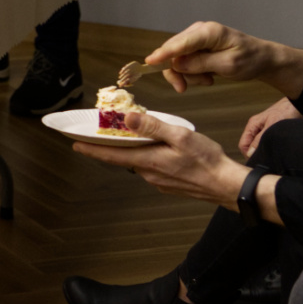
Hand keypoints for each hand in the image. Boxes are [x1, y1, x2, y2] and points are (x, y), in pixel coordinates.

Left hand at [73, 107, 251, 208]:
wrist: (227, 185)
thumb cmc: (207, 160)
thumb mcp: (180, 136)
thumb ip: (152, 126)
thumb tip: (126, 118)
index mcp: (149, 161)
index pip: (112, 155)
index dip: (92, 149)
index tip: (75, 145)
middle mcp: (149, 173)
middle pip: (123, 157)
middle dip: (111, 146)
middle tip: (100, 134)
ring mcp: (158, 180)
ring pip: (138, 161)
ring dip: (132, 149)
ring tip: (129, 134)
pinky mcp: (168, 183)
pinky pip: (151, 166)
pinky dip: (147, 155)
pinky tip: (156, 147)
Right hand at [142, 21, 302, 98]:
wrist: (262, 59)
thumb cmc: (250, 60)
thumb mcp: (229, 65)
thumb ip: (201, 64)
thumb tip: (176, 64)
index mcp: (209, 32)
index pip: (180, 43)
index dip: (163, 53)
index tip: (149, 63)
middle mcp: (199, 31)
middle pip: (173, 52)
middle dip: (178, 72)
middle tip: (183, 89)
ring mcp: (197, 38)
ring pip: (177, 59)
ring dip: (189, 74)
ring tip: (208, 81)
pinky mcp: (197, 46)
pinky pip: (185, 60)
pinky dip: (193, 72)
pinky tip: (207, 76)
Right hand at [240, 98, 300, 158]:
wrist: (297, 105)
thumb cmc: (285, 111)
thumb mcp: (271, 127)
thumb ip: (259, 139)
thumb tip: (250, 153)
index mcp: (252, 125)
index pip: (243, 144)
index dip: (247, 154)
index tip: (257, 161)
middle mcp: (256, 127)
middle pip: (249, 145)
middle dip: (255, 153)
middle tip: (265, 160)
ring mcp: (263, 129)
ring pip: (257, 144)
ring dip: (262, 150)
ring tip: (271, 156)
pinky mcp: (271, 131)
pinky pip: (265, 142)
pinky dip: (268, 147)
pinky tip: (275, 150)